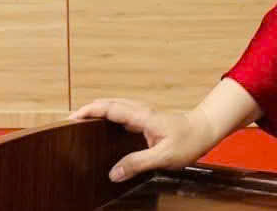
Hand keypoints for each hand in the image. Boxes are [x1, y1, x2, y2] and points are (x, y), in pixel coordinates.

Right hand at [69, 97, 218, 181]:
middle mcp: (141, 111)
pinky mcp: (146, 119)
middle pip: (109, 104)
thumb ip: (137, 163)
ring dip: (98, 111)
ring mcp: (144, 113)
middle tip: (71, 120)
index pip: (111, 109)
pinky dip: (109, 115)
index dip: (91, 111)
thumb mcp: (164, 156)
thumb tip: (113, 173)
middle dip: (89, 109)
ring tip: (82, 122)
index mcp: (143, 116)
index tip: (73, 117)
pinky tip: (105, 126)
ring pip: (116, 106)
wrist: (205, 129)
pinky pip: (122, 113)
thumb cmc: (189, 141)